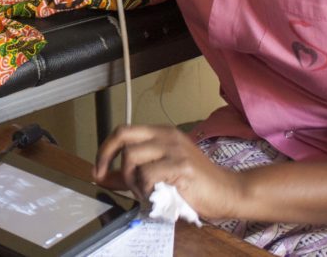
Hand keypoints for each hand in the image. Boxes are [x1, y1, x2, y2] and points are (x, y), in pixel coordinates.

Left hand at [93, 124, 242, 219]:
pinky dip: (145, 189)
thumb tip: (102, 177)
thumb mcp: (158, 174)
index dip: (105, 149)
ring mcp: (174, 148)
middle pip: (123, 135)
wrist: (228, 192)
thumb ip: (130, 175)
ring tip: (143, 192)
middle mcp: (167, 135)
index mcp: (161, 133)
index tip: (98, 169)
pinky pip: (148, 175)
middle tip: (105, 177)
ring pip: (132, 157)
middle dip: (106, 156)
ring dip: (131, 180)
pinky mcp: (181, 166)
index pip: (123, 130)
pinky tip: (156, 195)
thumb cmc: (194, 184)